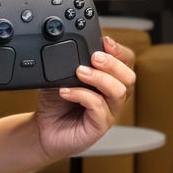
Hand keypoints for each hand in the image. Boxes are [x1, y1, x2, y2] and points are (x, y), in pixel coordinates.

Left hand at [32, 36, 135, 158]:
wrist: (43, 131)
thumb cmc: (56, 104)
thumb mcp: (63, 77)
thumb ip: (72, 63)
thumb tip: (74, 49)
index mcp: (110, 80)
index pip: (127, 62)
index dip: (120, 51)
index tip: (106, 41)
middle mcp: (114, 96)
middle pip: (129, 76)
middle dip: (113, 63)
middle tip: (95, 57)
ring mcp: (110, 112)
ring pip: (119, 91)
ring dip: (100, 78)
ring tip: (79, 72)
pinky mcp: (100, 126)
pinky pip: (99, 107)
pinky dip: (82, 95)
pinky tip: (66, 92)